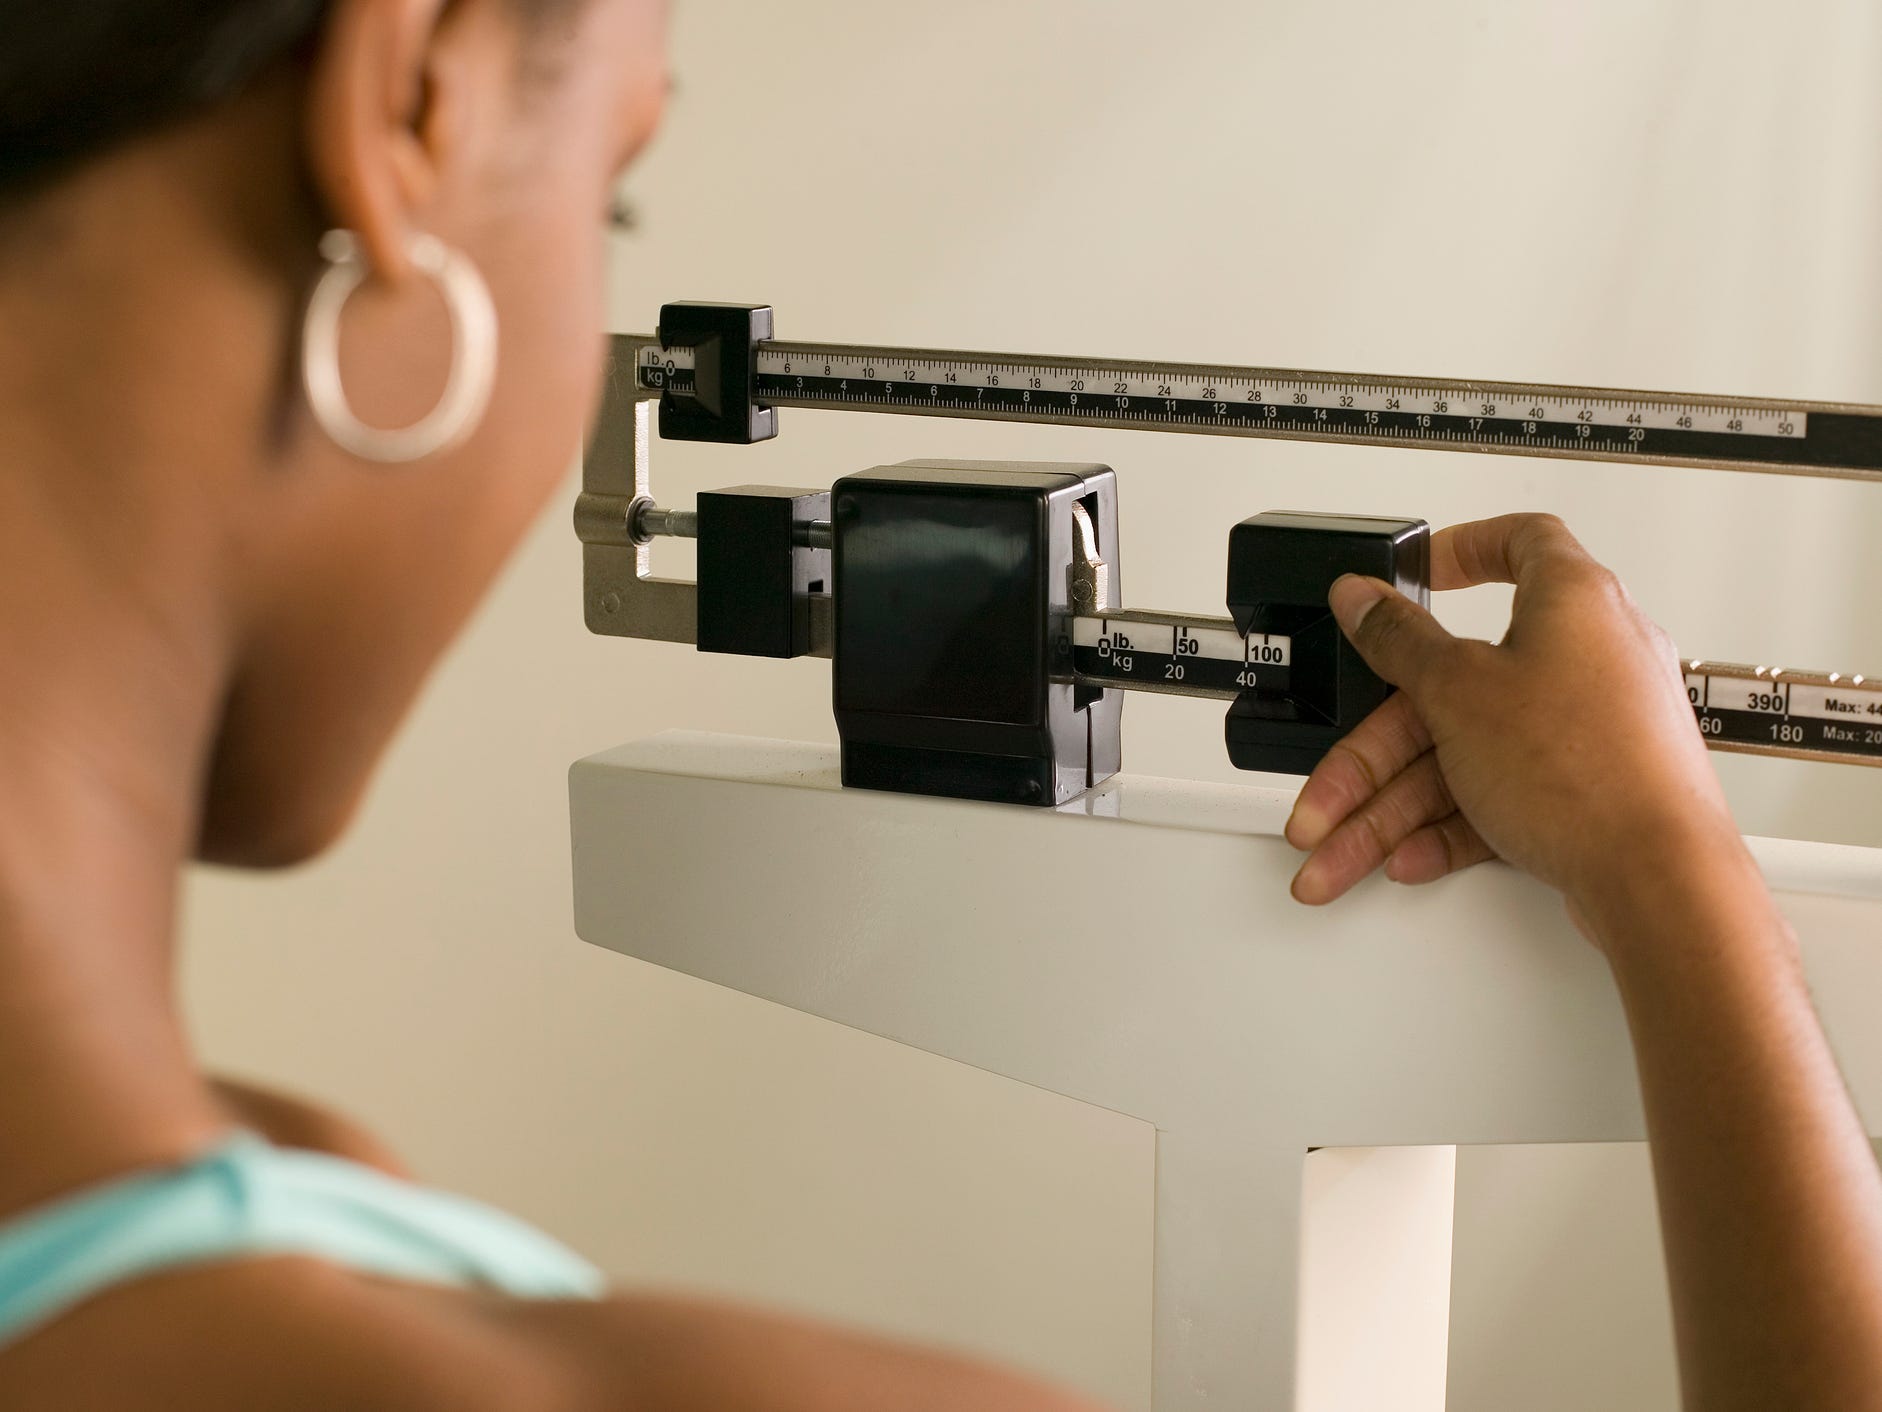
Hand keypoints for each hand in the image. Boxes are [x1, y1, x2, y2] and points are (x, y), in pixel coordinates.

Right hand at [1284, 514, 1740, 918]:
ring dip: (1396, 804)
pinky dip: (1452, 818)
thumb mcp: (1458, 691)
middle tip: (1334, 777)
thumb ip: (1399, 639)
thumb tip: (1364, 596)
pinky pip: (1503, 791)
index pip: (1520, 540)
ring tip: (1346, 844)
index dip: (1462, 548)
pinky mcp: (1593, 787)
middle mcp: (1593, 655)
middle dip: (1378, 747)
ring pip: (1471, 751)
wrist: (1658, 880)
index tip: (1419, 571)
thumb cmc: (1589, 773)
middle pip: (1458, 683)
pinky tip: (1411, 852)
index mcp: (1574, 600)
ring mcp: (1595, 726)